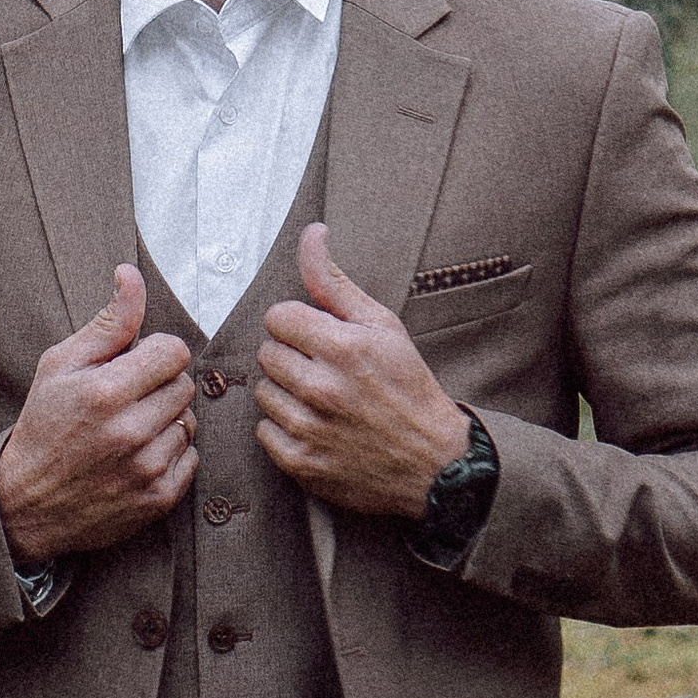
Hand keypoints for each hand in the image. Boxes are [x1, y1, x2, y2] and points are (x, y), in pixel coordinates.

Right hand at [0, 266, 196, 566]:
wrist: (27, 503)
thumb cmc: (43, 425)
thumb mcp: (60, 365)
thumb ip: (107, 322)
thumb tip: (130, 275)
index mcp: (105, 392)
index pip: (174, 352)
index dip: (156, 353)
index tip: (135, 365)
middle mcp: (130, 432)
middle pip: (184, 386)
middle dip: (160, 386)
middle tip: (128, 398)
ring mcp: (147, 469)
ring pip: (189, 422)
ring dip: (167, 421)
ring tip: (131, 429)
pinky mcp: (158, 498)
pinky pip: (190, 458)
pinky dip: (170, 455)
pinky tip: (138, 457)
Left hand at [255, 222, 471, 515]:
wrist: (434, 462)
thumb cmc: (408, 386)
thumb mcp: (382, 326)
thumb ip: (334, 282)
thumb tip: (312, 234)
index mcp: (344, 348)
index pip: (278, 317)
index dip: (297, 324)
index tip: (317, 338)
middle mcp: (323, 389)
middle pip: (267, 353)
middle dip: (291, 356)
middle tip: (322, 369)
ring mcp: (310, 429)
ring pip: (263, 392)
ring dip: (286, 392)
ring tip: (320, 399)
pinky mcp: (302, 464)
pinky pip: (264, 431)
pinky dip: (284, 429)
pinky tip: (315, 426)